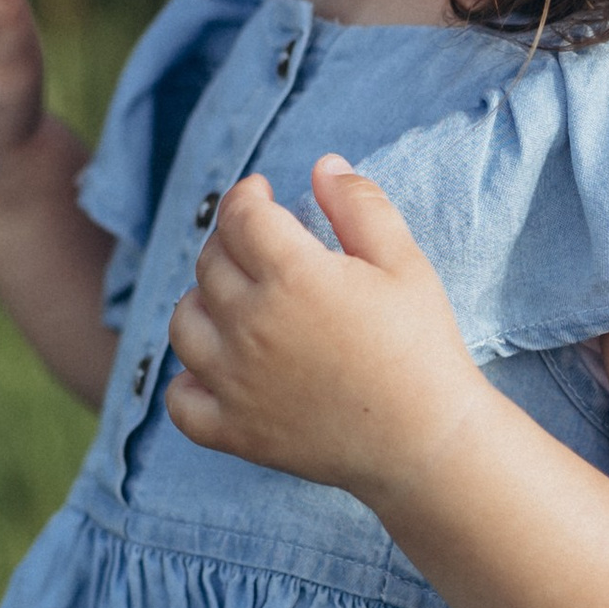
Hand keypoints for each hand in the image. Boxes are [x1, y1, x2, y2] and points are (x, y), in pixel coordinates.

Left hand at [165, 155, 490, 505]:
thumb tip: (322, 164)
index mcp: (292, 276)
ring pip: (183, 323)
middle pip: (210, 263)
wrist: (428, 443)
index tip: (262, 194)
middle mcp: (251, 325)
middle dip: (232, 244)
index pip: (241, 216)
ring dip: (203, 303)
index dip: (248, 196)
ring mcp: (235, 382)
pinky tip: (217, 369)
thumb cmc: (422, 347)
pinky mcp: (234, 431)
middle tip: (261, 248)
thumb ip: (360, 206)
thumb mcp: (404, 263)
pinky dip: (188, 382)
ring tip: (236, 303)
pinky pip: (180, 400)